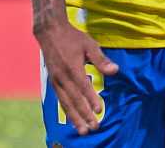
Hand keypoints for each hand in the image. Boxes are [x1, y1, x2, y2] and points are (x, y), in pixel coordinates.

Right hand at [35, 21, 117, 135]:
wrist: (49, 33)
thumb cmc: (73, 38)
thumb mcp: (89, 45)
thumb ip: (101, 60)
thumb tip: (115, 71)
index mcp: (72, 68)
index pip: (83, 87)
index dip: (91, 99)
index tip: (100, 110)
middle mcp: (62, 77)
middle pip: (74, 100)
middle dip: (84, 115)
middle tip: (93, 128)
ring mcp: (56, 81)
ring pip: (66, 103)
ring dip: (75, 118)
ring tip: (83, 131)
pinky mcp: (53, 82)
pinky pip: (61, 100)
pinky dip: (67, 111)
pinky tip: (73, 119)